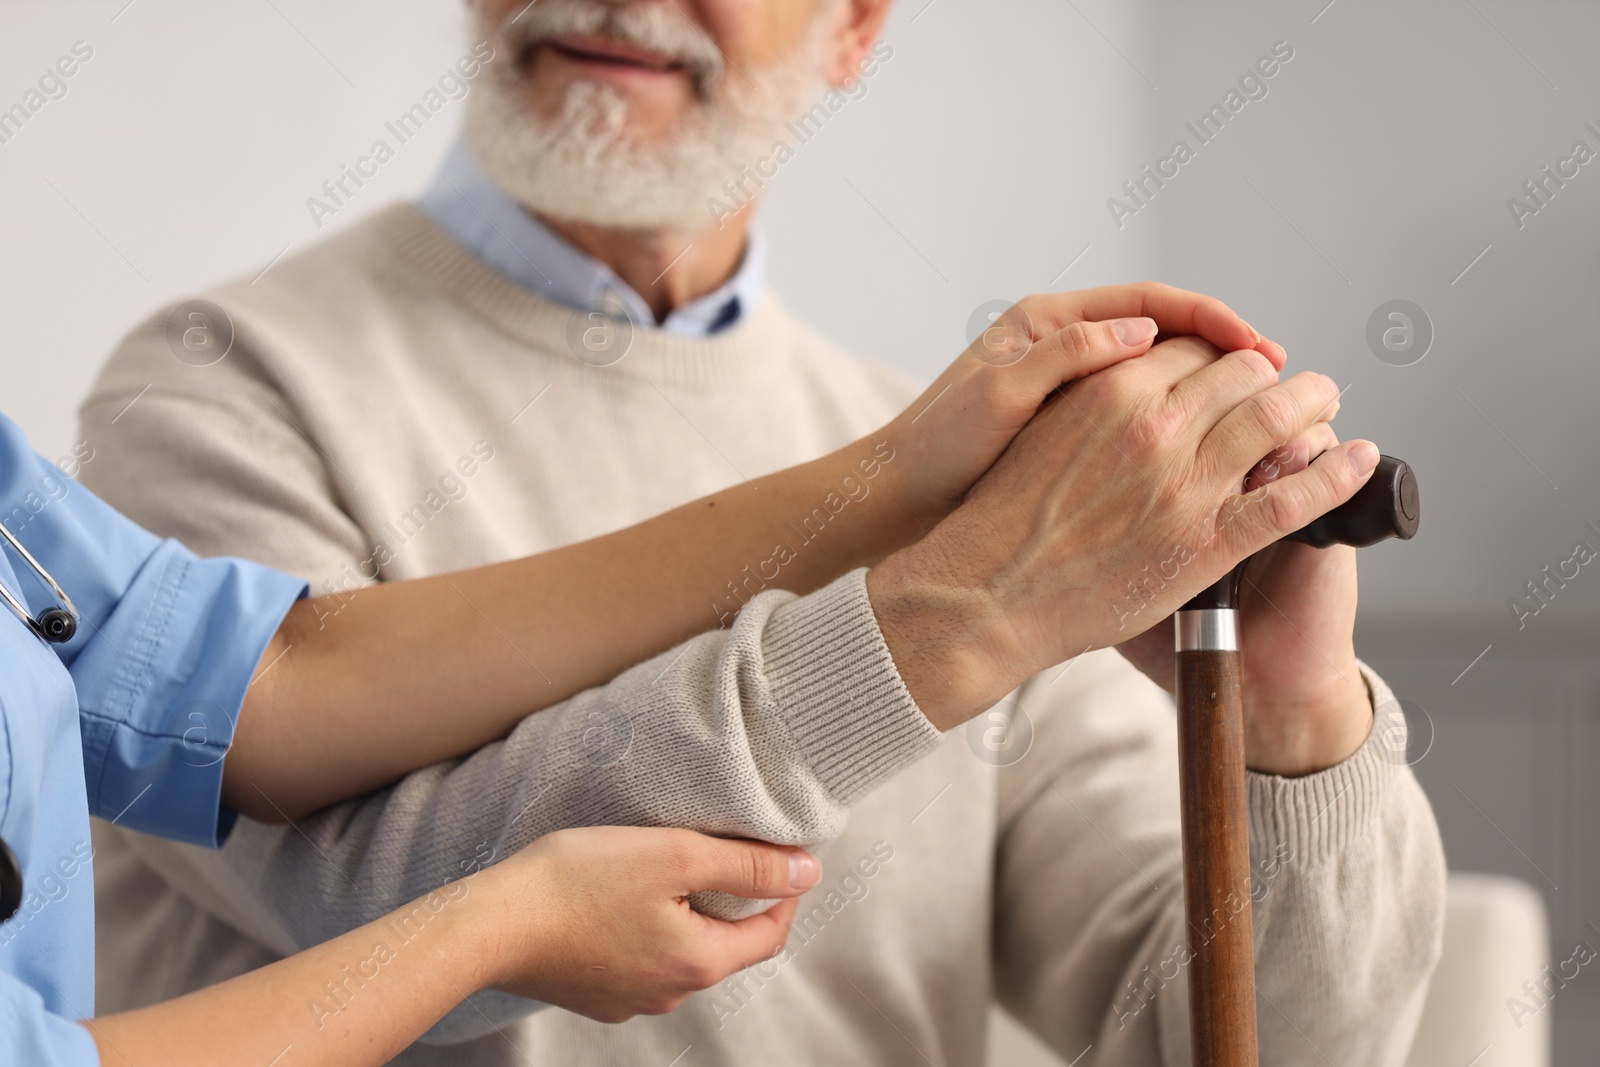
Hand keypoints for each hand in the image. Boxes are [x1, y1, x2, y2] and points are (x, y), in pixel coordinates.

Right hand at [475, 827, 818, 1022]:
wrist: (490, 924)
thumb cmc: (580, 882)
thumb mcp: (676, 856)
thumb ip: (746, 865)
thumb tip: (807, 872)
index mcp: (699, 962)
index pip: (769, 934)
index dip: (784, 891)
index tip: (782, 852)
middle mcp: (669, 992)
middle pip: (725, 943)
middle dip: (736, 899)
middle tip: (729, 850)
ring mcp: (628, 999)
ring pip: (680, 951)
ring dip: (689, 913)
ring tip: (673, 867)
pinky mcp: (592, 992)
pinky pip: (639, 958)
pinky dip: (648, 927)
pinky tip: (625, 897)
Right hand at [868, 335, 1379, 729]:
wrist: (982, 596)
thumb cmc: (998, 524)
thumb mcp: (1036, 432)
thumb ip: (1088, 402)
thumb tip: (1122, 383)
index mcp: (1111, 389)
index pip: (1190, 343)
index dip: (1219, 350)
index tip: (1231, 364)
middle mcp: (1155, 423)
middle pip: (1242, 372)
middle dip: (1270, 373)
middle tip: (1287, 382)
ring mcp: (1187, 483)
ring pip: (1278, 419)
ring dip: (1314, 402)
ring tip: (1328, 399)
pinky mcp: (1209, 542)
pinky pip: (1295, 497)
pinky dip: (1336, 474)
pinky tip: (1359, 459)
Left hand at [875, 282, 1283, 534]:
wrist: (901, 499)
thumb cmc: (938, 445)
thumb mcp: (999, 395)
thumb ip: (1065, 356)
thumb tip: (1144, 330)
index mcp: (1050, 321)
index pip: (1152, 301)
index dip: (1212, 321)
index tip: (1260, 348)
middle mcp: (1067, 346)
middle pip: (1167, 334)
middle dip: (1226, 354)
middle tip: (1280, 382)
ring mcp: (1074, 391)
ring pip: (1161, 378)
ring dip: (1210, 392)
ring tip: (1260, 418)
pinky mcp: (1075, 433)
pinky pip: (1143, 418)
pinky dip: (1182, 428)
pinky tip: (1212, 455)